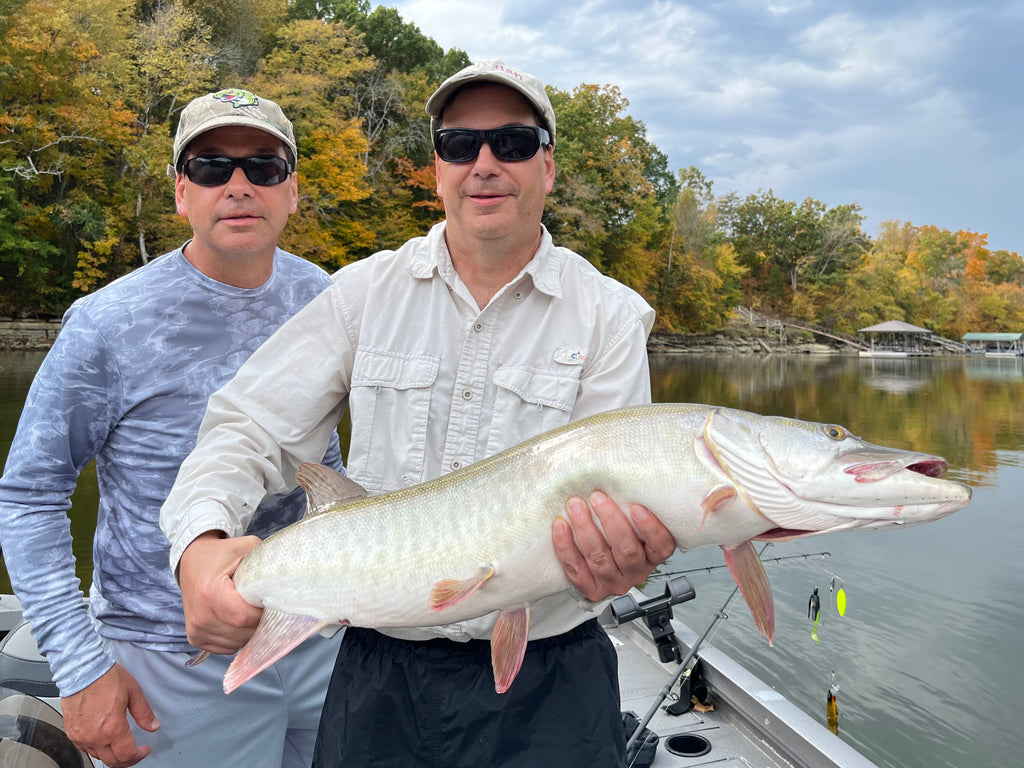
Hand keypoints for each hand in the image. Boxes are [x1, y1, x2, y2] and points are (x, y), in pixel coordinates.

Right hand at [62, 663, 159, 767]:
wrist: (82, 670)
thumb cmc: (105, 677)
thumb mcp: (133, 692)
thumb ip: (144, 713)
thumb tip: (153, 726)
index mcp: (113, 728)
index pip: (127, 755)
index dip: (139, 755)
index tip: (144, 749)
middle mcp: (95, 736)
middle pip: (112, 761)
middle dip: (127, 760)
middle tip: (135, 752)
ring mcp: (81, 736)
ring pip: (98, 756)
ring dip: (112, 755)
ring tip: (121, 745)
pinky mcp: (72, 733)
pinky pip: (85, 749)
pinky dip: (97, 748)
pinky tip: (104, 740)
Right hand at [178, 531, 262, 652]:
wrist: (192, 561)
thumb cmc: (221, 554)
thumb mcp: (245, 548)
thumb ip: (265, 561)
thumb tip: (286, 580)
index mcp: (211, 593)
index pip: (244, 618)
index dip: (262, 613)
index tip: (268, 602)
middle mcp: (200, 616)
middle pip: (242, 634)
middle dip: (258, 624)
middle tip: (261, 606)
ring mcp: (196, 630)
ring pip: (236, 644)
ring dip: (248, 632)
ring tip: (248, 611)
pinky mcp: (195, 638)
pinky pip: (226, 648)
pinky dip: (237, 637)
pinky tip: (236, 620)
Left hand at [552, 492, 675, 601]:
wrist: (598, 561)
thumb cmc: (620, 531)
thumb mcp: (636, 519)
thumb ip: (642, 506)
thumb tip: (646, 483)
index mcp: (653, 555)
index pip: (660, 545)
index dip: (650, 528)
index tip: (636, 507)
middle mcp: (636, 572)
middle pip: (627, 550)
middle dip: (610, 521)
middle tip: (597, 496)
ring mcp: (613, 582)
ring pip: (599, 558)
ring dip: (585, 529)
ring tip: (575, 506)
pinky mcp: (591, 589)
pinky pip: (576, 569)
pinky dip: (566, 547)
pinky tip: (560, 527)